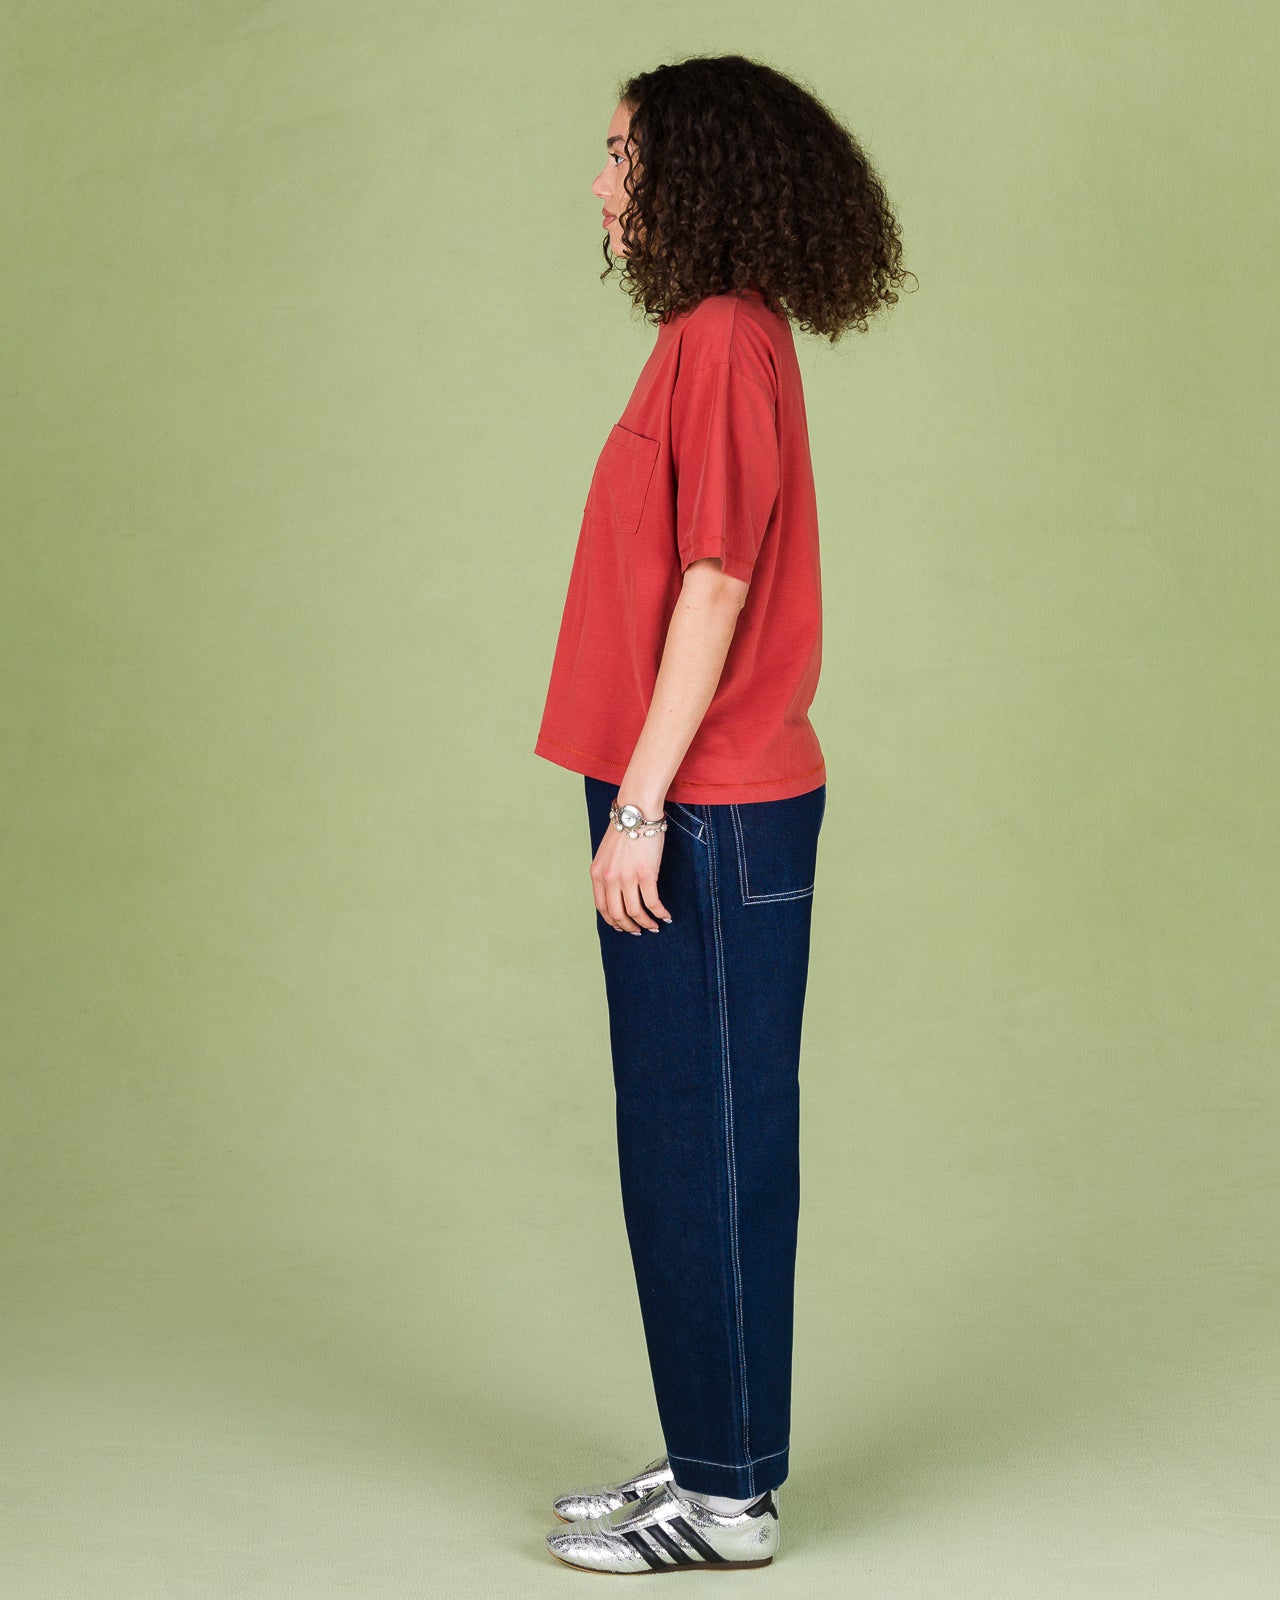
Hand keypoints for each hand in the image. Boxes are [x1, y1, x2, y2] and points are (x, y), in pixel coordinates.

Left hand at [591, 818, 673, 933]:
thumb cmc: (625, 828)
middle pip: (617, 914)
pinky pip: (652, 902)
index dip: (612, 921)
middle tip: (638, 931)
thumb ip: (607, 871)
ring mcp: (627, 877)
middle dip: (628, 926)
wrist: (637, 811)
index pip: (602, 907)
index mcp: (597, 874)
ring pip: (635, 912)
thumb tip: (616, 889)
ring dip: (646, 923)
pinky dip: (659, 912)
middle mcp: (609, 878)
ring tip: (654, 926)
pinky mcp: (646, 874)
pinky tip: (665, 915)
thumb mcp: (606, 852)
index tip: (621, 926)